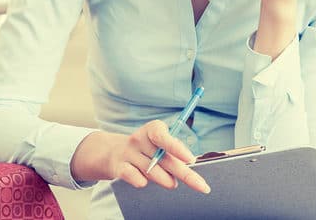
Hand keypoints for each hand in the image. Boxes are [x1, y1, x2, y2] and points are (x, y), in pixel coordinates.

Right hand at [71, 121, 210, 193]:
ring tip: (172, 183)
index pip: (163, 137)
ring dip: (166, 180)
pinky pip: (136, 179)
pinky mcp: (119, 167)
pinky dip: (143, 182)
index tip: (191, 160)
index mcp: (152, 129)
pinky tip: (145, 180)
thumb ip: (174, 150)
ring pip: (153, 172)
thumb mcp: (160, 143)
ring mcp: (128, 153)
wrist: (113, 152)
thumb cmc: (147, 148)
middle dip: (185, 174)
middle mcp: (139, 139)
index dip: (177, 148)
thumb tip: (188, 162)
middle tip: (202, 186)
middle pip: (164, 159)